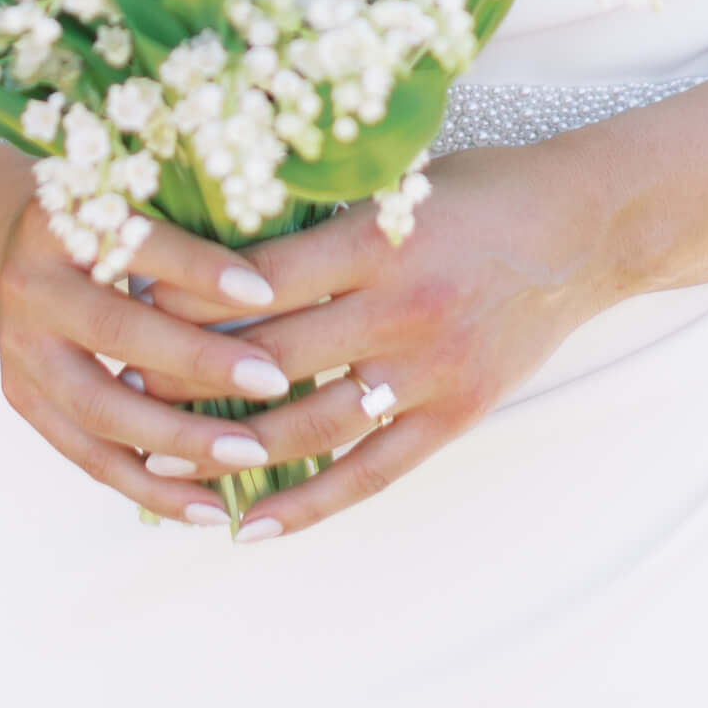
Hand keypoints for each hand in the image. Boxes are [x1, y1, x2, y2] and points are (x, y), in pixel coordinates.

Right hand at [0, 147, 298, 530]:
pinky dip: (149, 485)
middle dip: (197, 363)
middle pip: (115, 331)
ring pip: (99, 409)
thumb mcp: (128, 189)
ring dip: (178, 439)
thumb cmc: (97, 208)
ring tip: (249, 455)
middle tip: (272, 381)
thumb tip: (284, 257)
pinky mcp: (22, 397)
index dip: (199, 267)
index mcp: (61, 218)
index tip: (266, 289)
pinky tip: (207, 505)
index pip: (136, 243)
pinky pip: (87, 456)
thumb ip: (188, 214)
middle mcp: (30, 283)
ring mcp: (19, 348)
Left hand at [151, 143, 617, 540]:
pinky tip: (250, 526)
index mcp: (377, 237)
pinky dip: (308, 503)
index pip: (259, 278)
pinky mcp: (457, 414)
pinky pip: (371, 473)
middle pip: (273, 357)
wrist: (587, 229)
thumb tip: (214, 237)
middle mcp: (401, 307)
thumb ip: (320, 214)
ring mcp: (431, 369)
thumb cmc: (481, 189)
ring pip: (313, 426)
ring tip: (161, 468)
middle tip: (119, 390)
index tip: (126, 308)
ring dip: (232, 453)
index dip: (187, 298)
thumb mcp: (398, 181)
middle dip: (189, 379)